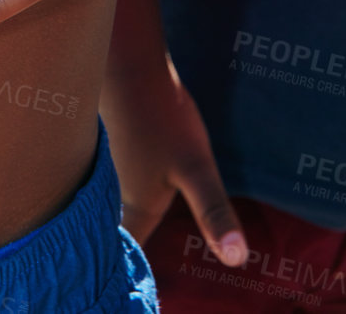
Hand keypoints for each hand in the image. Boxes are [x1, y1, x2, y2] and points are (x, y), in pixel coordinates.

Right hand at [104, 52, 245, 266]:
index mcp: (137, 204)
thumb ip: (214, 212)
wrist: (128, 62)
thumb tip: (237, 260)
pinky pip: (108, 173)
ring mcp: (109, 160)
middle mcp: (116, 187)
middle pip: (118, 225)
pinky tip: (129, 175)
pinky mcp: (108, 138)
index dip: (134, 268)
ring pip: (110, 198)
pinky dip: (114, 184)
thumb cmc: (162, 117)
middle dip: (125, 243)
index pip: (133, 250)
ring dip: (118, 213)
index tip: (132, 283)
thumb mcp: (197, 167)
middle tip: (130, 257)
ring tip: (128, 226)